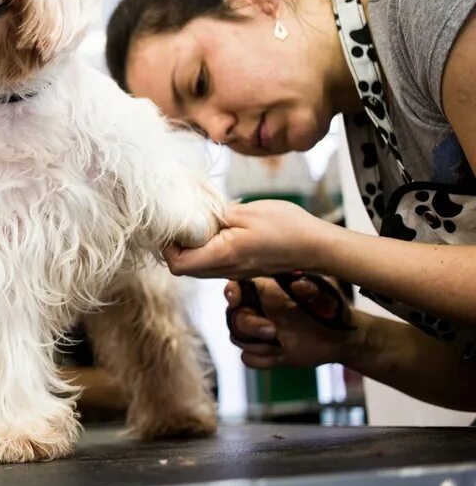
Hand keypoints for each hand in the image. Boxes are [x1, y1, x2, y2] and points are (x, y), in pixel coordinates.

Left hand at [163, 200, 325, 278]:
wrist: (317, 246)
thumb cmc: (287, 227)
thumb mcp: (246, 212)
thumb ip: (215, 215)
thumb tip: (193, 215)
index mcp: (223, 256)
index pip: (178, 265)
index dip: (168, 247)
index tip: (172, 225)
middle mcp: (225, 270)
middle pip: (184, 268)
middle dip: (176, 246)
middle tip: (181, 220)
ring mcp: (233, 273)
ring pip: (198, 267)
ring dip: (191, 247)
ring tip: (198, 222)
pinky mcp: (241, 269)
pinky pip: (213, 264)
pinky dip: (206, 249)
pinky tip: (215, 229)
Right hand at [226, 277, 360, 368]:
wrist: (341, 338)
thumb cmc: (331, 308)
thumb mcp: (324, 292)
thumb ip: (311, 286)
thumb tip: (298, 284)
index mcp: (265, 291)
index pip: (237, 287)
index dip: (231, 292)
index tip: (236, 300)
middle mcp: (258, 310)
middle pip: (234, 317)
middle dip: (250, 326)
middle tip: (273, 331)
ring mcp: (260, 334)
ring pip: (238, 339)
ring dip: (256, 344)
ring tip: (281, 345)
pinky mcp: (266, 353)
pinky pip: (248, 359)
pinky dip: (260, 360)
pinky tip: (280, 357)